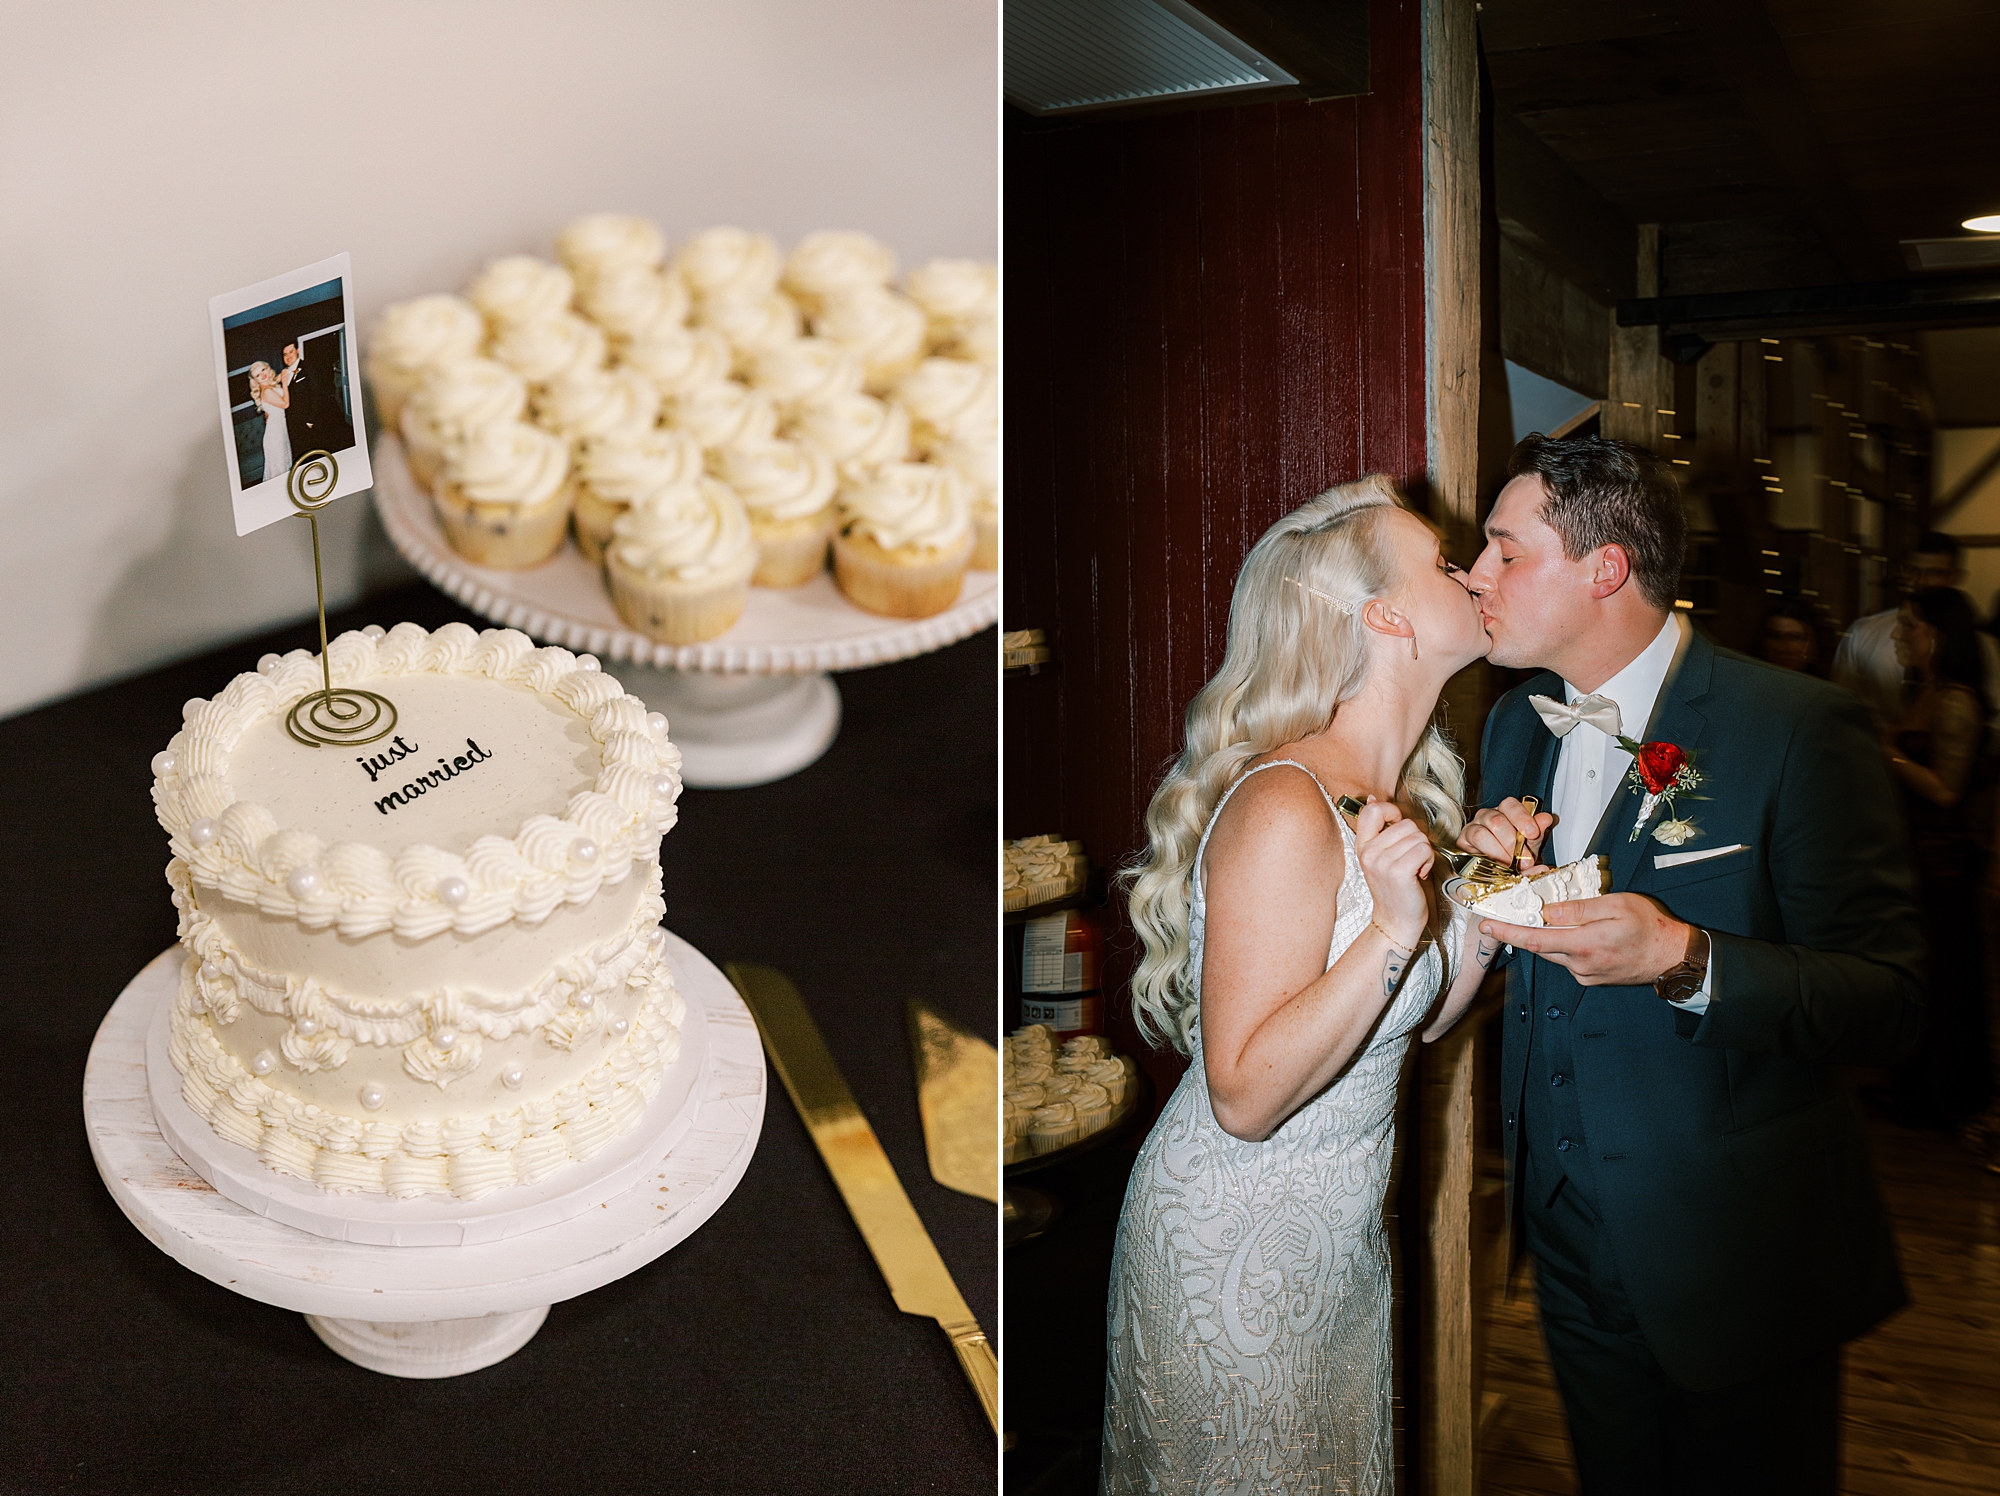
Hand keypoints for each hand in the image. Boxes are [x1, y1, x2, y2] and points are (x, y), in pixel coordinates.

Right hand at [1353, 798, 1433, 948]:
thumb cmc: (1394, 889)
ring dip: (1424, 852)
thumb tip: (1372, 799)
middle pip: (1406, 823)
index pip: (1372, 810)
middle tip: (1410, 860)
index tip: (1398, 828)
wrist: (1396, 921)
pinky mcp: (1399, 872)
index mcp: (1362, 846)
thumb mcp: (1379, 856)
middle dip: (1416, 840)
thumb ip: (1378, 829)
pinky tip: (1420, 874)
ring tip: (1415, 868)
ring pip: (1418, 837)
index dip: (1392, 812)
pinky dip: (1428, 861)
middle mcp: (1369, 852)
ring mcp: (1382, 862)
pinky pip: (1424, 849)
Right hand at [1459, 797, 1555, 868]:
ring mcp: (1473, 828)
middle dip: (1512, 842)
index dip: (1522, 818)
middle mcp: (1487, 816)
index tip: (1532, 833)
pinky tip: (1493, 865)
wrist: (1496, 872)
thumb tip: (1546, 819)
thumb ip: (1538, 834)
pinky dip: (1483, 857)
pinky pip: (1469, 848)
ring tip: (1508, 864)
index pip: (1510, 805)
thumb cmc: (1513, 855)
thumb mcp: (1530, 846)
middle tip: (1523, 859)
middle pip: (1496, 820)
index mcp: (1505, 812)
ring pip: (1481, 833)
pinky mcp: (1462, 842)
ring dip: (1497, 852)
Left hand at [1480, 893, 1688, 986]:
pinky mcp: (1591, 978)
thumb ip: (1579, 909)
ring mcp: (1585, 974)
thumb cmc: (1650, 927)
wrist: (1673, 957)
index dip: (1507, 933)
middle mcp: (1581, 965)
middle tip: (1508, 914)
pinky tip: (1576, 932)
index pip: (1535, 940)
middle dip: (1522, 930)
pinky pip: (1568, 959)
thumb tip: (1548, 911)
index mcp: (1584, 945)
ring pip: (1555, 952)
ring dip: (1548, 936)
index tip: (1487, 925)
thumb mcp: (1616, 905)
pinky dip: (1564, 944)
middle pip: (1540, 946)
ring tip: (1552, 916)